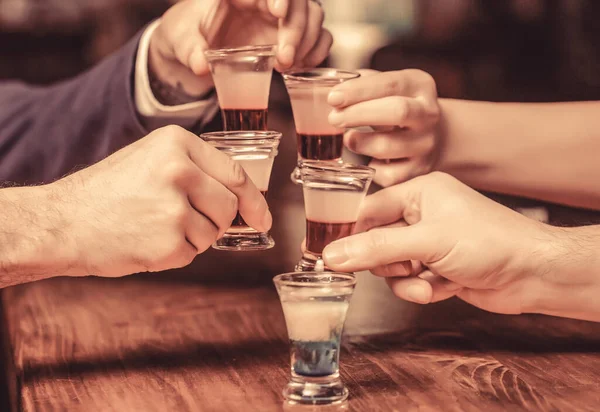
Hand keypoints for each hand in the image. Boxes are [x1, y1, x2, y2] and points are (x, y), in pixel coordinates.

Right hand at [53, 125, 270, 276]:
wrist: (62, 222)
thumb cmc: (108, 192)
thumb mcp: (150, 160)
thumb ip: (196, 171)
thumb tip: (243, 199)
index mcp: (177, 143)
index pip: (235, 174)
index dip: (255, 200)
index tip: (262, 218)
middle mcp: (180, 170)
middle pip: (229, 207)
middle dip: (215, 220)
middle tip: (178, 220)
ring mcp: (175, 207)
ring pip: (214, 233)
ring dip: (192, 237)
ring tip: (153, 226)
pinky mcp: (169, 241)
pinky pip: (193, 253)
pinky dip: (175, 254)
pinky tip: (146, 241)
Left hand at [149, 0, 330, 95]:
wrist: (197, 45)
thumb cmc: (190, 34)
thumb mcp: (181, 40)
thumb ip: (189, 50)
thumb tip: (200, 65)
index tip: (277, 12)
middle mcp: (266, 0)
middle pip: (298, 1)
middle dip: (295, 29)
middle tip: (283, 59)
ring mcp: (283, 16)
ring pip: (313, 15)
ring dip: (308, 42)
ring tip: (287, 66)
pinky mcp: (293, 35)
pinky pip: (320, 35)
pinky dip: (316, 51)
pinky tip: (300, 66)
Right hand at [321, 172, 561, 315]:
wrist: (534, 274)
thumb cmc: (489, 242)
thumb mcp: (427, 241)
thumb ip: (377, 248)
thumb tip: (332, 255)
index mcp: (419, 192)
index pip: (368, 210)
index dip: (349, 233)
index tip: (328, 254)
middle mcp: (422, 215)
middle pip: (376, 242)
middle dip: (388, 264)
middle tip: (404, 268)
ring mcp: (430, 243)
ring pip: (392, 267)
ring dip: (406, 281)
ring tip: (428, 283)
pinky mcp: (438, 267)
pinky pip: (410, 281)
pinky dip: (422, 289)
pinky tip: (443, 288)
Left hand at [327, 70, 440, 186]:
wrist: (437, 136)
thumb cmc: (400, 108)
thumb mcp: (389, 88)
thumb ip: (363, 84)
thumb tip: (332, 92)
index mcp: (419, 85)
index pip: (390, 84)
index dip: (358, 91)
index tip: (333, 98)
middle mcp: (428, 114)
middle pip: (396, 111)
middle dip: (359, 114)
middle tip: (333, 118)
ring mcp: (425, 144)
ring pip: (387, 146)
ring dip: (359, 143)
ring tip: (349, 139)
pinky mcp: (419, 170)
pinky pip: (387, 174)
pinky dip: (370, 168)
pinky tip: (367, 158)